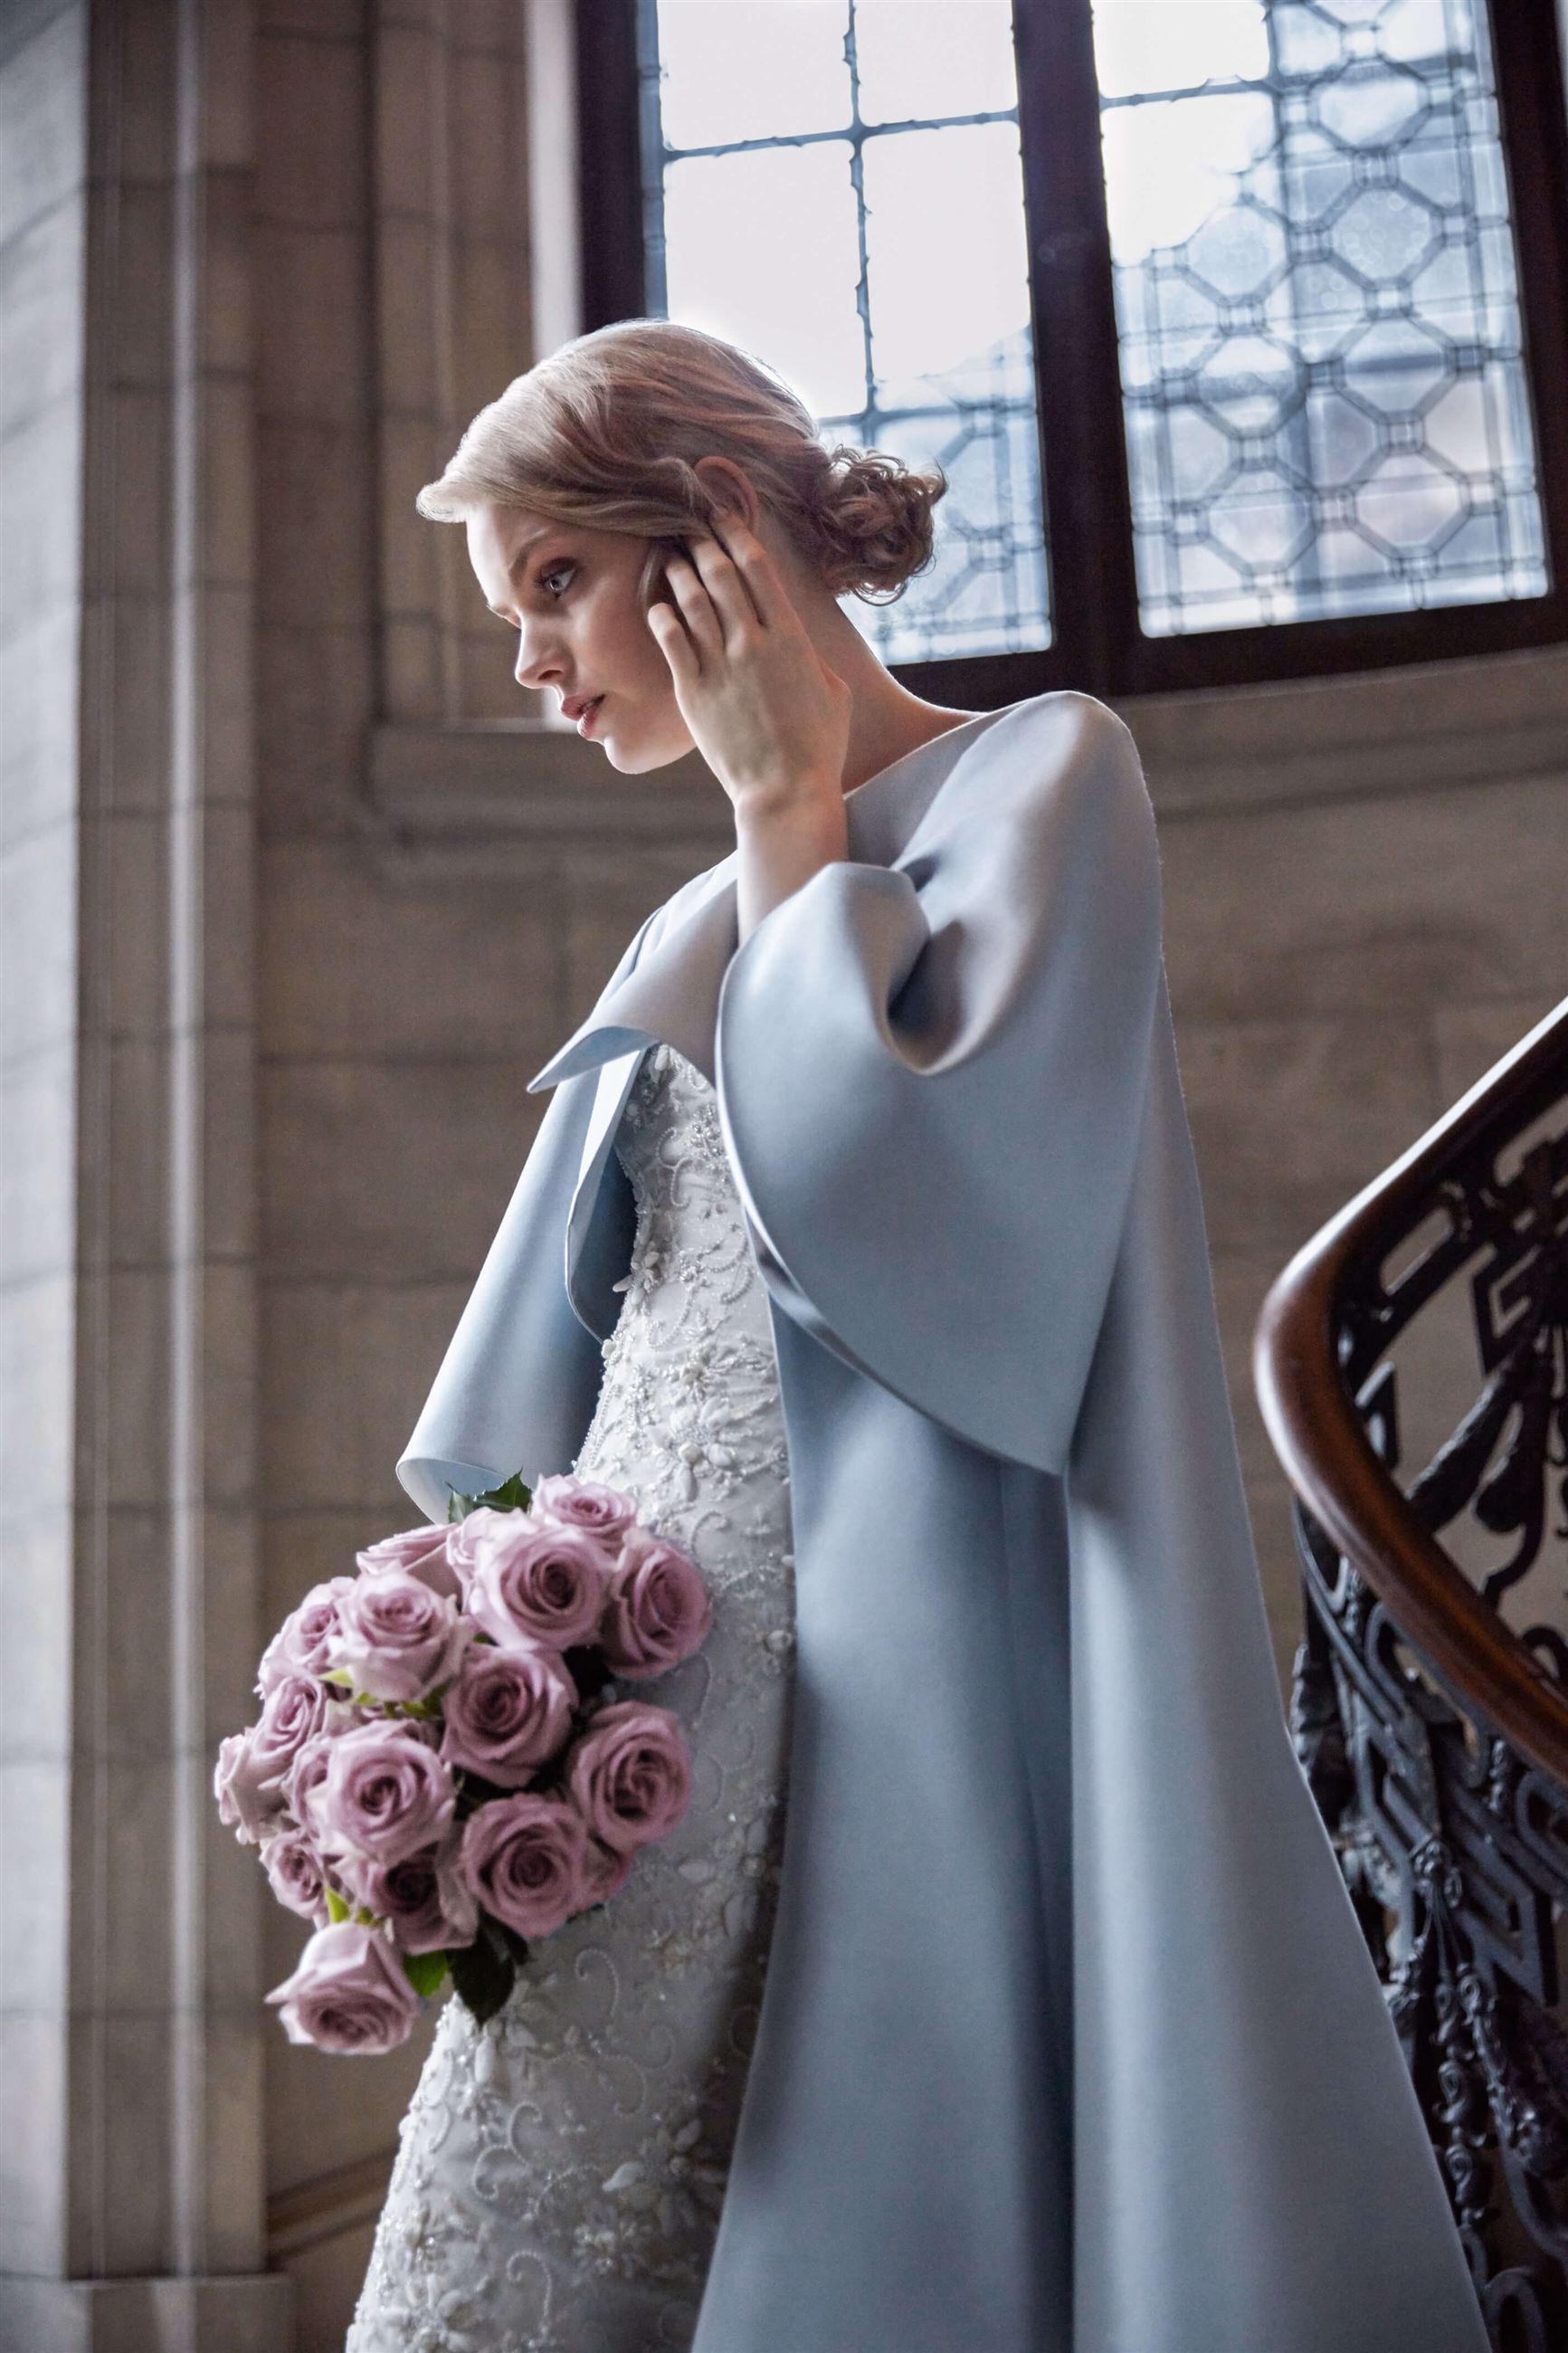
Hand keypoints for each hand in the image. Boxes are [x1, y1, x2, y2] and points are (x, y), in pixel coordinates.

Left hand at [646, 520, 851, 820]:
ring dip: (678, 571)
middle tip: (688, 523)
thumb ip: (812, 657)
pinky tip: (658, 605)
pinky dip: (662, 615)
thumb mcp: (833, 692)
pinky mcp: (694, 691)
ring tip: (670, 556)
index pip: (757, 567)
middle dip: (702, 540)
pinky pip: (671, 639)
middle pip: (720, 572)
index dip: (736, 532)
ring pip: (691, 600)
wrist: (785, 790)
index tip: (723, 514)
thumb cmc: (818, 747)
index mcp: (791, 636)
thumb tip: (799, 640)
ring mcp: (721, 665)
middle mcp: (753, 642)